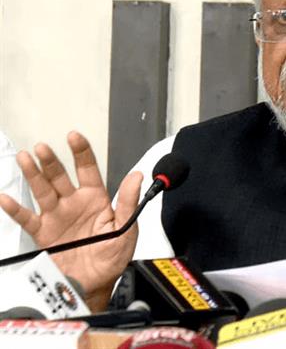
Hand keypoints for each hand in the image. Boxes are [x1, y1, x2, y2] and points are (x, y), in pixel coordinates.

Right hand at [0, 131, 141, 311]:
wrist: (93, 284)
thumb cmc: (112, 257)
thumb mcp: (126, 228)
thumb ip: (129, 202)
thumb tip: (137, 177)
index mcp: (95, 199)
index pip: (88, 169)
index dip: (81, 151)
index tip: (74, 136)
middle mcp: (74, 203)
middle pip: (60, 176)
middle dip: (51, 161)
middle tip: (43, 148)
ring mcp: (56, 216)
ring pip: (42, 190)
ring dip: (33, 174)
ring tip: (25, 158)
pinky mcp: (43, 233)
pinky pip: (26, 218)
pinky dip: (14, 208)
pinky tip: (6, 197)